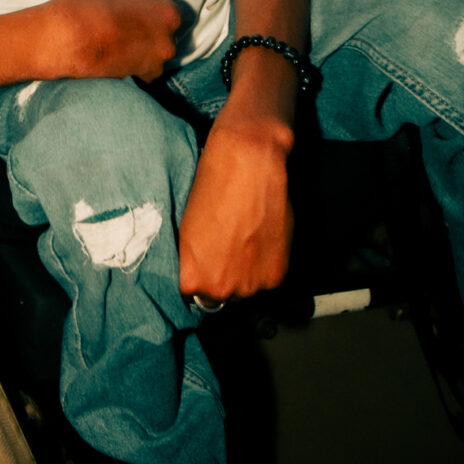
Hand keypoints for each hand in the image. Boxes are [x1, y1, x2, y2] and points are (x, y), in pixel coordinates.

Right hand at [51, 0, 180, 83]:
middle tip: (126, 24)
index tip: (139, 9)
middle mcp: (168, 43)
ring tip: (117, 40)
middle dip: (152, 30)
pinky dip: (133, 64)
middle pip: (168, 34)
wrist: (65, 42)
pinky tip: (114, 56)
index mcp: (168, 15)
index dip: (156, 9)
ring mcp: (155, 66)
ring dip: (144, 49)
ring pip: (156, 54)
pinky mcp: (139, 81)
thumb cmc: (90, 10)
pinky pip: (144, 70)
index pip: (175, 11)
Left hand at [177, 115, 293, 304]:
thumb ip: (195, 262)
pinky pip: (268, 279)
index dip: (200, 277)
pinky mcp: (275, 275)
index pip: (192, 297)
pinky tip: (261, 238)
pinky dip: (266, 264)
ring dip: (247, 272)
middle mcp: (220, 290)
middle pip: (222, 296)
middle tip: (228, 249)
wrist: (247, 166)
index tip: (205, 264)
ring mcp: (249, 285)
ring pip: (247, 290)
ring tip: (246, 240)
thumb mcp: (187, 232)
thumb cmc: (210, 190)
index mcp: (191, 280)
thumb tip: (203, 272)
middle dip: (224, 276)